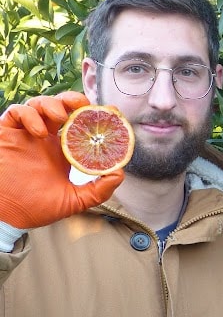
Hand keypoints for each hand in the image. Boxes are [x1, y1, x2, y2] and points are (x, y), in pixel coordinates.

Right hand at [0, 91, 124, 228]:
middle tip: (83, 105)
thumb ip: (98, 191)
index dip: (94, 116)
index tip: (109, 112)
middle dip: (73, 100)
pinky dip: (29, 115)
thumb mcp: (74, 201)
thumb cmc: (35, 209)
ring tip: (61, 117)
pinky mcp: (6, 134)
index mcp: (63, 151)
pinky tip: (40, 131)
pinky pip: (16, 112)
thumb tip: (118, 174)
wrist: (5, 216)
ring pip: (40, 105)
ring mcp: (26, 134)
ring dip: (52, 104)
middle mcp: (46, 139)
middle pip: (61, 108)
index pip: (81, 126)